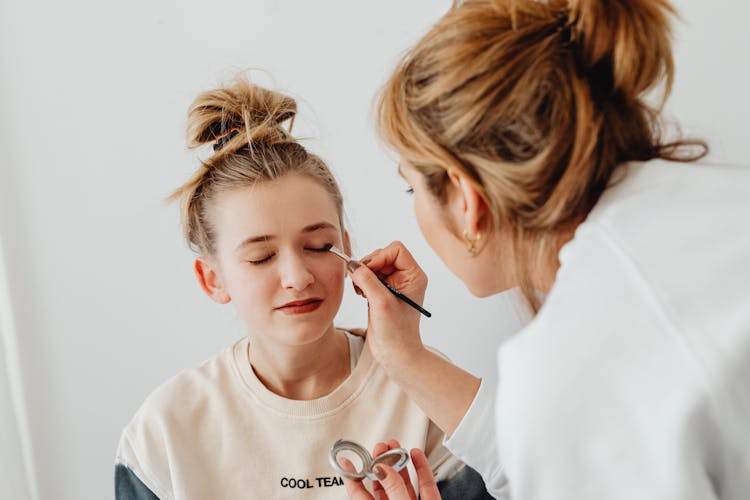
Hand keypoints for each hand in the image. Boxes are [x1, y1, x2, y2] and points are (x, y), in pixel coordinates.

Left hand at [343, 440, 440, 499]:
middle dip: (381, 462)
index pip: (359, 494)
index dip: (352, 475)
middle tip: (380, 447)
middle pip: (382, 484)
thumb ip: (393, 488)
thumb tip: (383, 468)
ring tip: (397, 447)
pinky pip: (425, 486)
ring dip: (400, 462)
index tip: (346, 459)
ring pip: (404, 483)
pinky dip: (422, 468)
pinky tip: (417, 455)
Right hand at [347, 241, 427, 369]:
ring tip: (360, 291)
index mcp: (414, 276)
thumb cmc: (396, 332)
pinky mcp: (382, 292)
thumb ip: (367, 280)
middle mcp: (405, 277)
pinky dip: (361, 281)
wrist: (395, 354)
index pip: (396, 249)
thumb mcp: (381, 302)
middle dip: (368, 265)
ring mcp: (394, 285)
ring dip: (363, 274)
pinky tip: (361, 295)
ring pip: (374, 265)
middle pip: (383, 255)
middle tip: (360, 283)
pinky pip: (369, 276)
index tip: (368, 272)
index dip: (380, 257)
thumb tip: (352, 265)